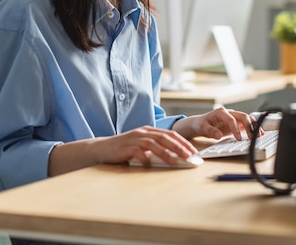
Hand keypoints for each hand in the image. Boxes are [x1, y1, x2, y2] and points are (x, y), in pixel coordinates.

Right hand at [48, 125, 196, 175]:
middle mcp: (143, 132)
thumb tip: (175, 157)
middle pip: (165, 137)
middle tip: (189, 155)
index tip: (193, 151)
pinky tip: (150, 164)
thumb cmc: (124, 149)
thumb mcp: (142, 146)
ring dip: (166, 152)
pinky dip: (145, 157)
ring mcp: (134, 139)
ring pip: (154, 144)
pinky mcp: (126, 147)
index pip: (170, 134)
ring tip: (176, 161)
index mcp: (149, 130)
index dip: (183, 142)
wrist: (102, 148)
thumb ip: (155, 149)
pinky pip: (138, 152)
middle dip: (179, 146)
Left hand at [171, 106, 261, 140]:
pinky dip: (253, 128)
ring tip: (259, 135)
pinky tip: (259, 134)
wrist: (200, 123)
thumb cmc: (201, 124)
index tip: (238, 139)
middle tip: (251, 137)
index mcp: (221, 112)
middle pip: (243, 116)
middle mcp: (230, 113)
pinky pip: (247, 124)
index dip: (236, 129)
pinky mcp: (237, 123)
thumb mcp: (202, 128)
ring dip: (254, 126)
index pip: (232, 119)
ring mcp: (234, 117)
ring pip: (247, 119)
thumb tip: (218, 135)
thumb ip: (210, 131)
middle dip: (249, 126)